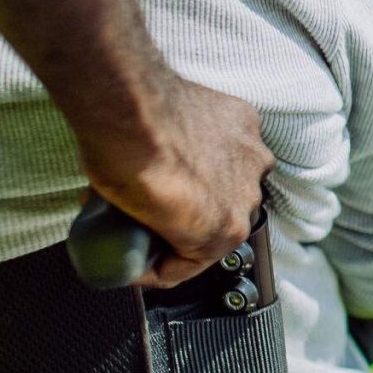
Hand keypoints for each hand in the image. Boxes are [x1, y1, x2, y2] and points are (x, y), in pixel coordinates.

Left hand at [77, 72, 271, 286]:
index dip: (155, 259)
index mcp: (225, 233)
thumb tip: (126, 226)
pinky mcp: (245, 122)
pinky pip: (229, 143)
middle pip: (214, 220)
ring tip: (167, 169)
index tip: (135, 249)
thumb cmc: (124, 162)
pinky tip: (183, 139)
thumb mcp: (122, 219)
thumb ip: (140, 230)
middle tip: (147, 207)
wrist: (129, 109)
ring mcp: (250, 158)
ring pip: (228, 180)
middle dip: (182, 217)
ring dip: (203, 180)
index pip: (188, 263)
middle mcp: (249, 199)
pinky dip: (210, 143)